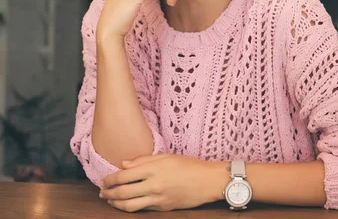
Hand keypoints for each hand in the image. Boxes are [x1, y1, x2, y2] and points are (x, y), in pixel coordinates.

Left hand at [99, 154, 228, 211]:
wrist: (208, 181)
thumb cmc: (190, 165)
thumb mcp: (167, 156)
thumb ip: (144, 160)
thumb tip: (124, 164)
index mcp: (153, 169)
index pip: (123, 176)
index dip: (110, 179)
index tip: (104, 179)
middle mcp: (153, 185)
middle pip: (122, 193)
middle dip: (108, 193)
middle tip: (102, 192)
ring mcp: (158, 199)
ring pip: (129, 206)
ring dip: (116, 204)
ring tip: (110, 200)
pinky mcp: (163, 208)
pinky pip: (143, 209)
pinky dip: (131, 207)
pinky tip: (128, 204)